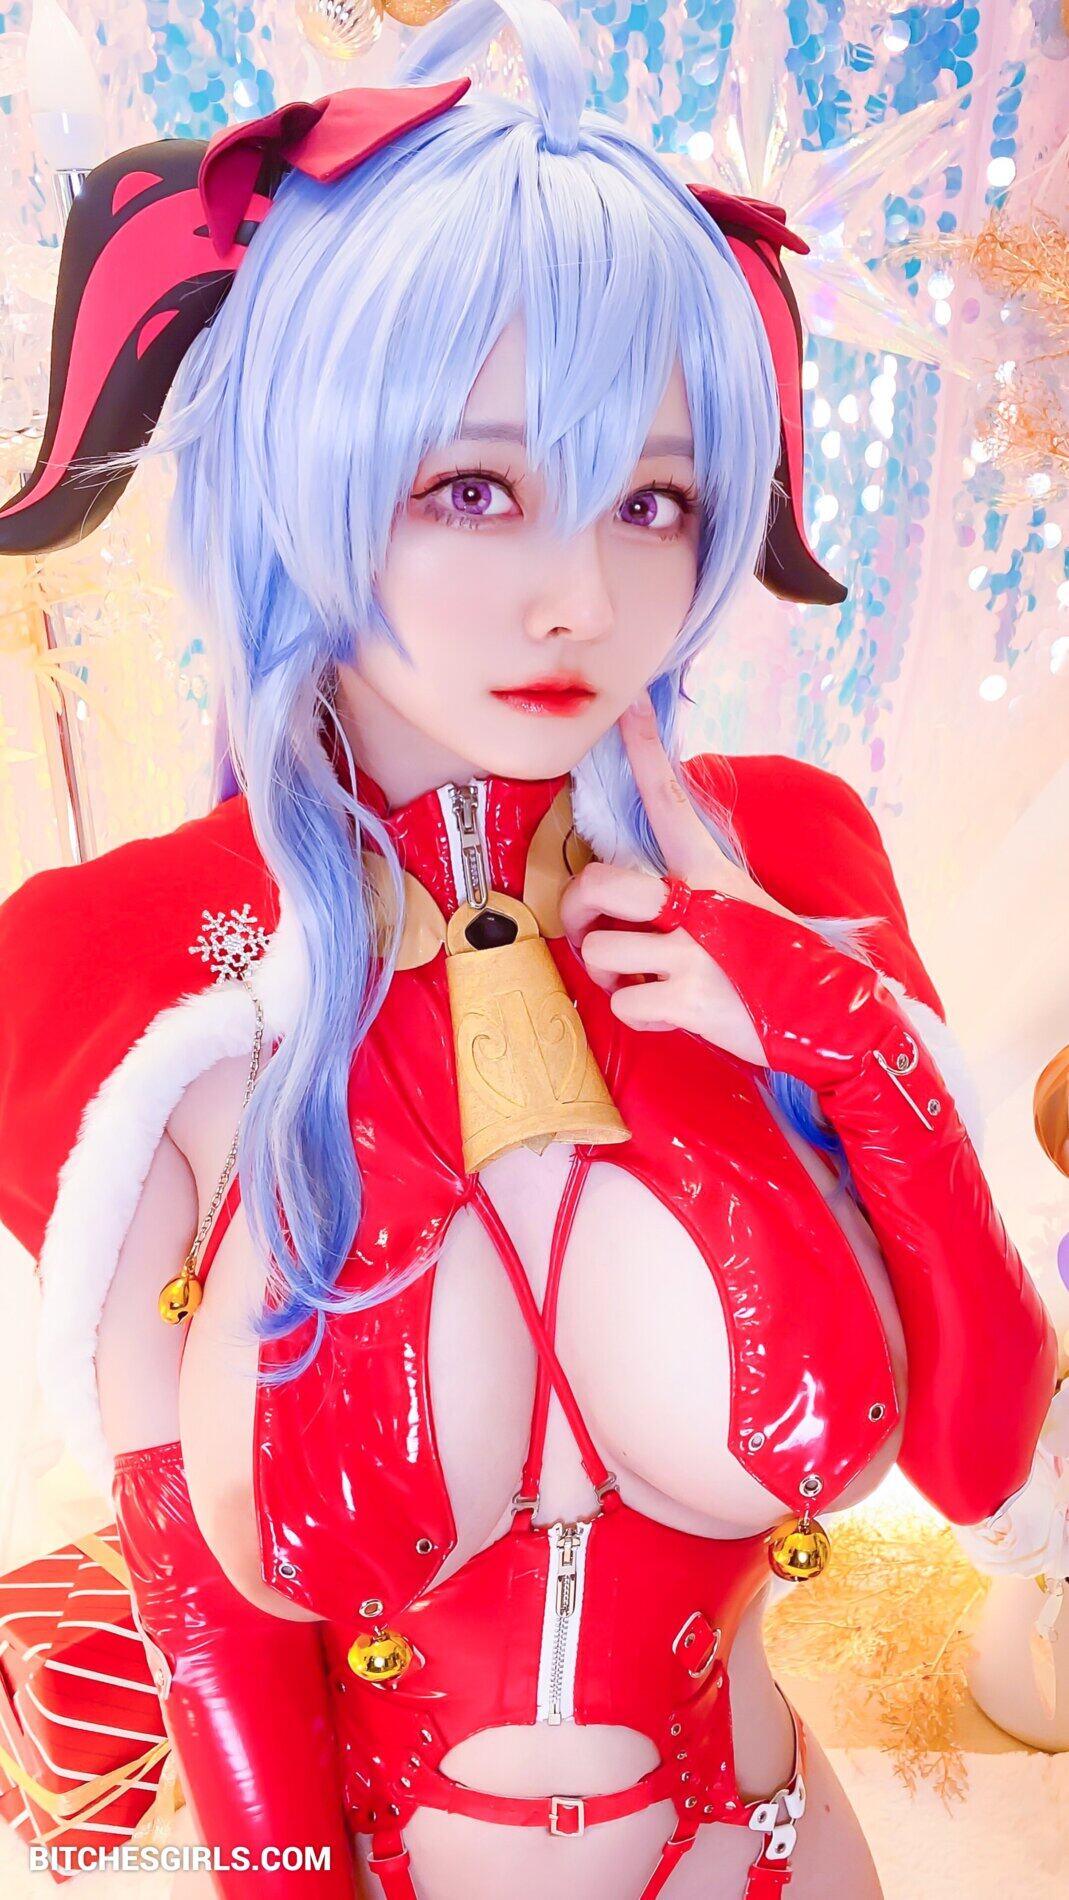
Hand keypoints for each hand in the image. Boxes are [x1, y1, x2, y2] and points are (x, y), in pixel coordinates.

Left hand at [559, 690, 802, 1066]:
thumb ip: (696, 890)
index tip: (630, 706)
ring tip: (641, 983)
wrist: (836, 1019)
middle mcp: (698, 904)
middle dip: (577, 908)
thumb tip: (642, 884)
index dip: (645, 751)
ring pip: (600, 950)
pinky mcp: (689, 1000)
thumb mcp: (747, 906)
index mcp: (711, 872)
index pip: (669, 801)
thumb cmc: (783, 963)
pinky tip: (674, 1013)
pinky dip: (641, 1016)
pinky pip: (624, 1005)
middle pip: (599, 881)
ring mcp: (692, 951)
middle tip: (588, 927)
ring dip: (609, 976)